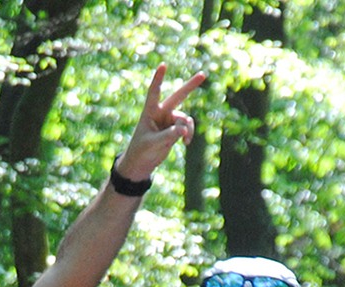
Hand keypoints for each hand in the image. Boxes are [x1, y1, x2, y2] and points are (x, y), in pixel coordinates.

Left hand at [115, 64, 209, 182]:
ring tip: (185, 141)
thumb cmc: (141, 151)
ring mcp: (169, 120)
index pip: (154, 92)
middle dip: (190, 86)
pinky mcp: (175, 129)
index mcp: (149, 112)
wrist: (141, 163)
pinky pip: (187, 127)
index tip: (163, 65)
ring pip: (185, 119)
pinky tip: (186, 143)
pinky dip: (188, 134)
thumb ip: (168, 136)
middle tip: (203, 74)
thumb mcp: (153, 143)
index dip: (158, 79)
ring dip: (187, 129)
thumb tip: (184, 131)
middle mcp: (161, 113)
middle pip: (178, 96)